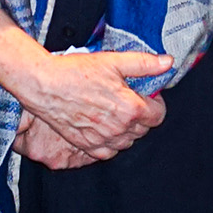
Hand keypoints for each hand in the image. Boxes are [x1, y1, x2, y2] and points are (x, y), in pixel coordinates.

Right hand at [10, 48, 170, 159]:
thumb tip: (168, 63)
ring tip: (113, 111)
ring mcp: (104, 139)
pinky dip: (110, 141)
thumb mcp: (113, 61)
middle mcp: (120, 128)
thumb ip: (144, 64)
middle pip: (144, 129)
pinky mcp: (88, 146)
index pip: (158, 116)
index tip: (145, 95)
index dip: (155, 103)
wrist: (45, 86)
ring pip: (128, 141)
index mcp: (130, 108)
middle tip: (125, 98)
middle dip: (140, 114)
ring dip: (126, 129)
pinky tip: (103, 126)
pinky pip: (109, 151)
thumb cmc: (76, 72)